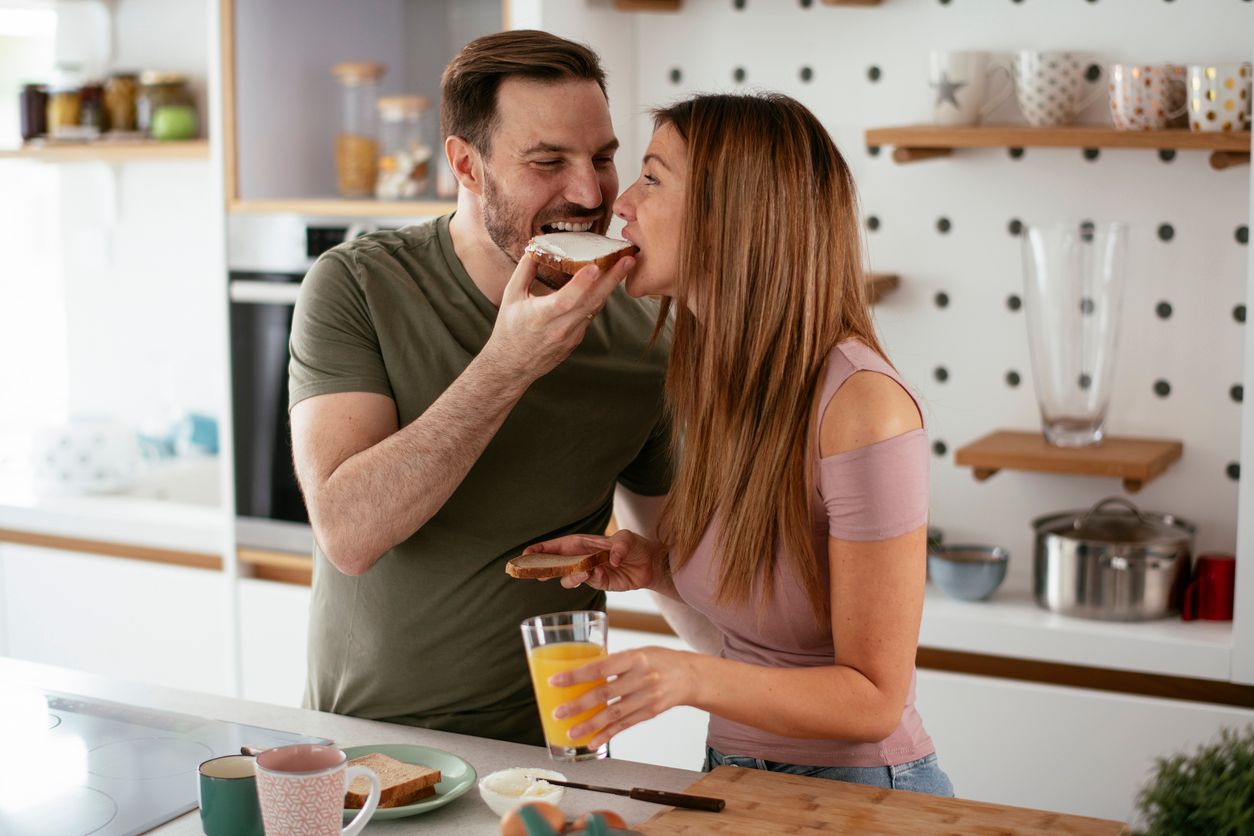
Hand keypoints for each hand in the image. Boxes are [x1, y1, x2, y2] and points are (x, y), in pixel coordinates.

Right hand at [480, 253, 635, 382]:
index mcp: (541, 316)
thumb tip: (535, 247)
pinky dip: (598, 297)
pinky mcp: (577, 339)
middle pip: (591, 301)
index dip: (582, 283)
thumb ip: (524, 271)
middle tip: (629, 260)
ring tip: (624, 265)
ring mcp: (572, 335)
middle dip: (612, 279)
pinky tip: (606, 282)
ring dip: (610, 286)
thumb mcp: (511, 297)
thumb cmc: (509, 329)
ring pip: (595, 307)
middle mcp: (560, 327)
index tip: (596, 266)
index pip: (566, 299)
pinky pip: (590, 314)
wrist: (512, 366)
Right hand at [524, 529, 662, 591]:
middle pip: (556, 564)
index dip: (541, 549)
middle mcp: (581, 557)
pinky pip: (589, 582)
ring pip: (569, 577)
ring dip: (571, 576)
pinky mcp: (599, 583)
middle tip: (534, 572)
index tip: (526, 553)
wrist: (650, 565)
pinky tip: (601, 572)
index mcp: (582, 543)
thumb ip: (619, 547)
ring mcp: (588, 571)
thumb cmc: (635, 545)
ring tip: (583, 572)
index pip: (557, 546)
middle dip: (544, 568)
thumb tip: (611, 559)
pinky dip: (593, 578)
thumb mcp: (628, 539)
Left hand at [550, 647, 697, 749]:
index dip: (576, 675)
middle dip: (578, 705)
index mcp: (635, 657)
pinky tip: (593, 741)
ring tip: (571, 732)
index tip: (555, 681)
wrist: (690, 675)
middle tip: (558, 713)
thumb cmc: (658, 660)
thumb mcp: (638, 652)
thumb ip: (614, 662)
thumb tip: (581, 673)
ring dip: (590, 725)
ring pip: (613, 714)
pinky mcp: (650, 713)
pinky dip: (608, 735)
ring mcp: (647, 697)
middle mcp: (642, 678)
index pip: (600, 667)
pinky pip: (625, 726)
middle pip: (604, 693)